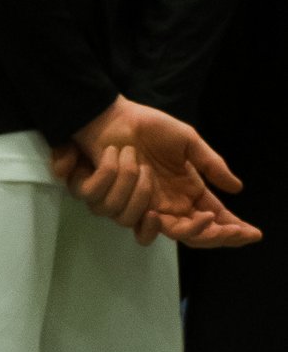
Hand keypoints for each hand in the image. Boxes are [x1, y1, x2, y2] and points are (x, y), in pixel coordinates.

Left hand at [55, 98, 257, 250]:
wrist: (114, 113)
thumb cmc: (151, 127)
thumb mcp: (187, 141)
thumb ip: (210, 164)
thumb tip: (237, 188)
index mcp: (182, 197)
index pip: (208, 225)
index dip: (229, 233)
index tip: (250, 233)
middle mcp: (160, 207)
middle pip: (185, 237)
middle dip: (200, 232)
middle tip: (207, 217)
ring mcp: (131, 204)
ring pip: (140, 223)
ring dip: (139, 188)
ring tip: (139, 161)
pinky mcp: (101, 196)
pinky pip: (105, 203)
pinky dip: (110, 175)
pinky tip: (116, 156)